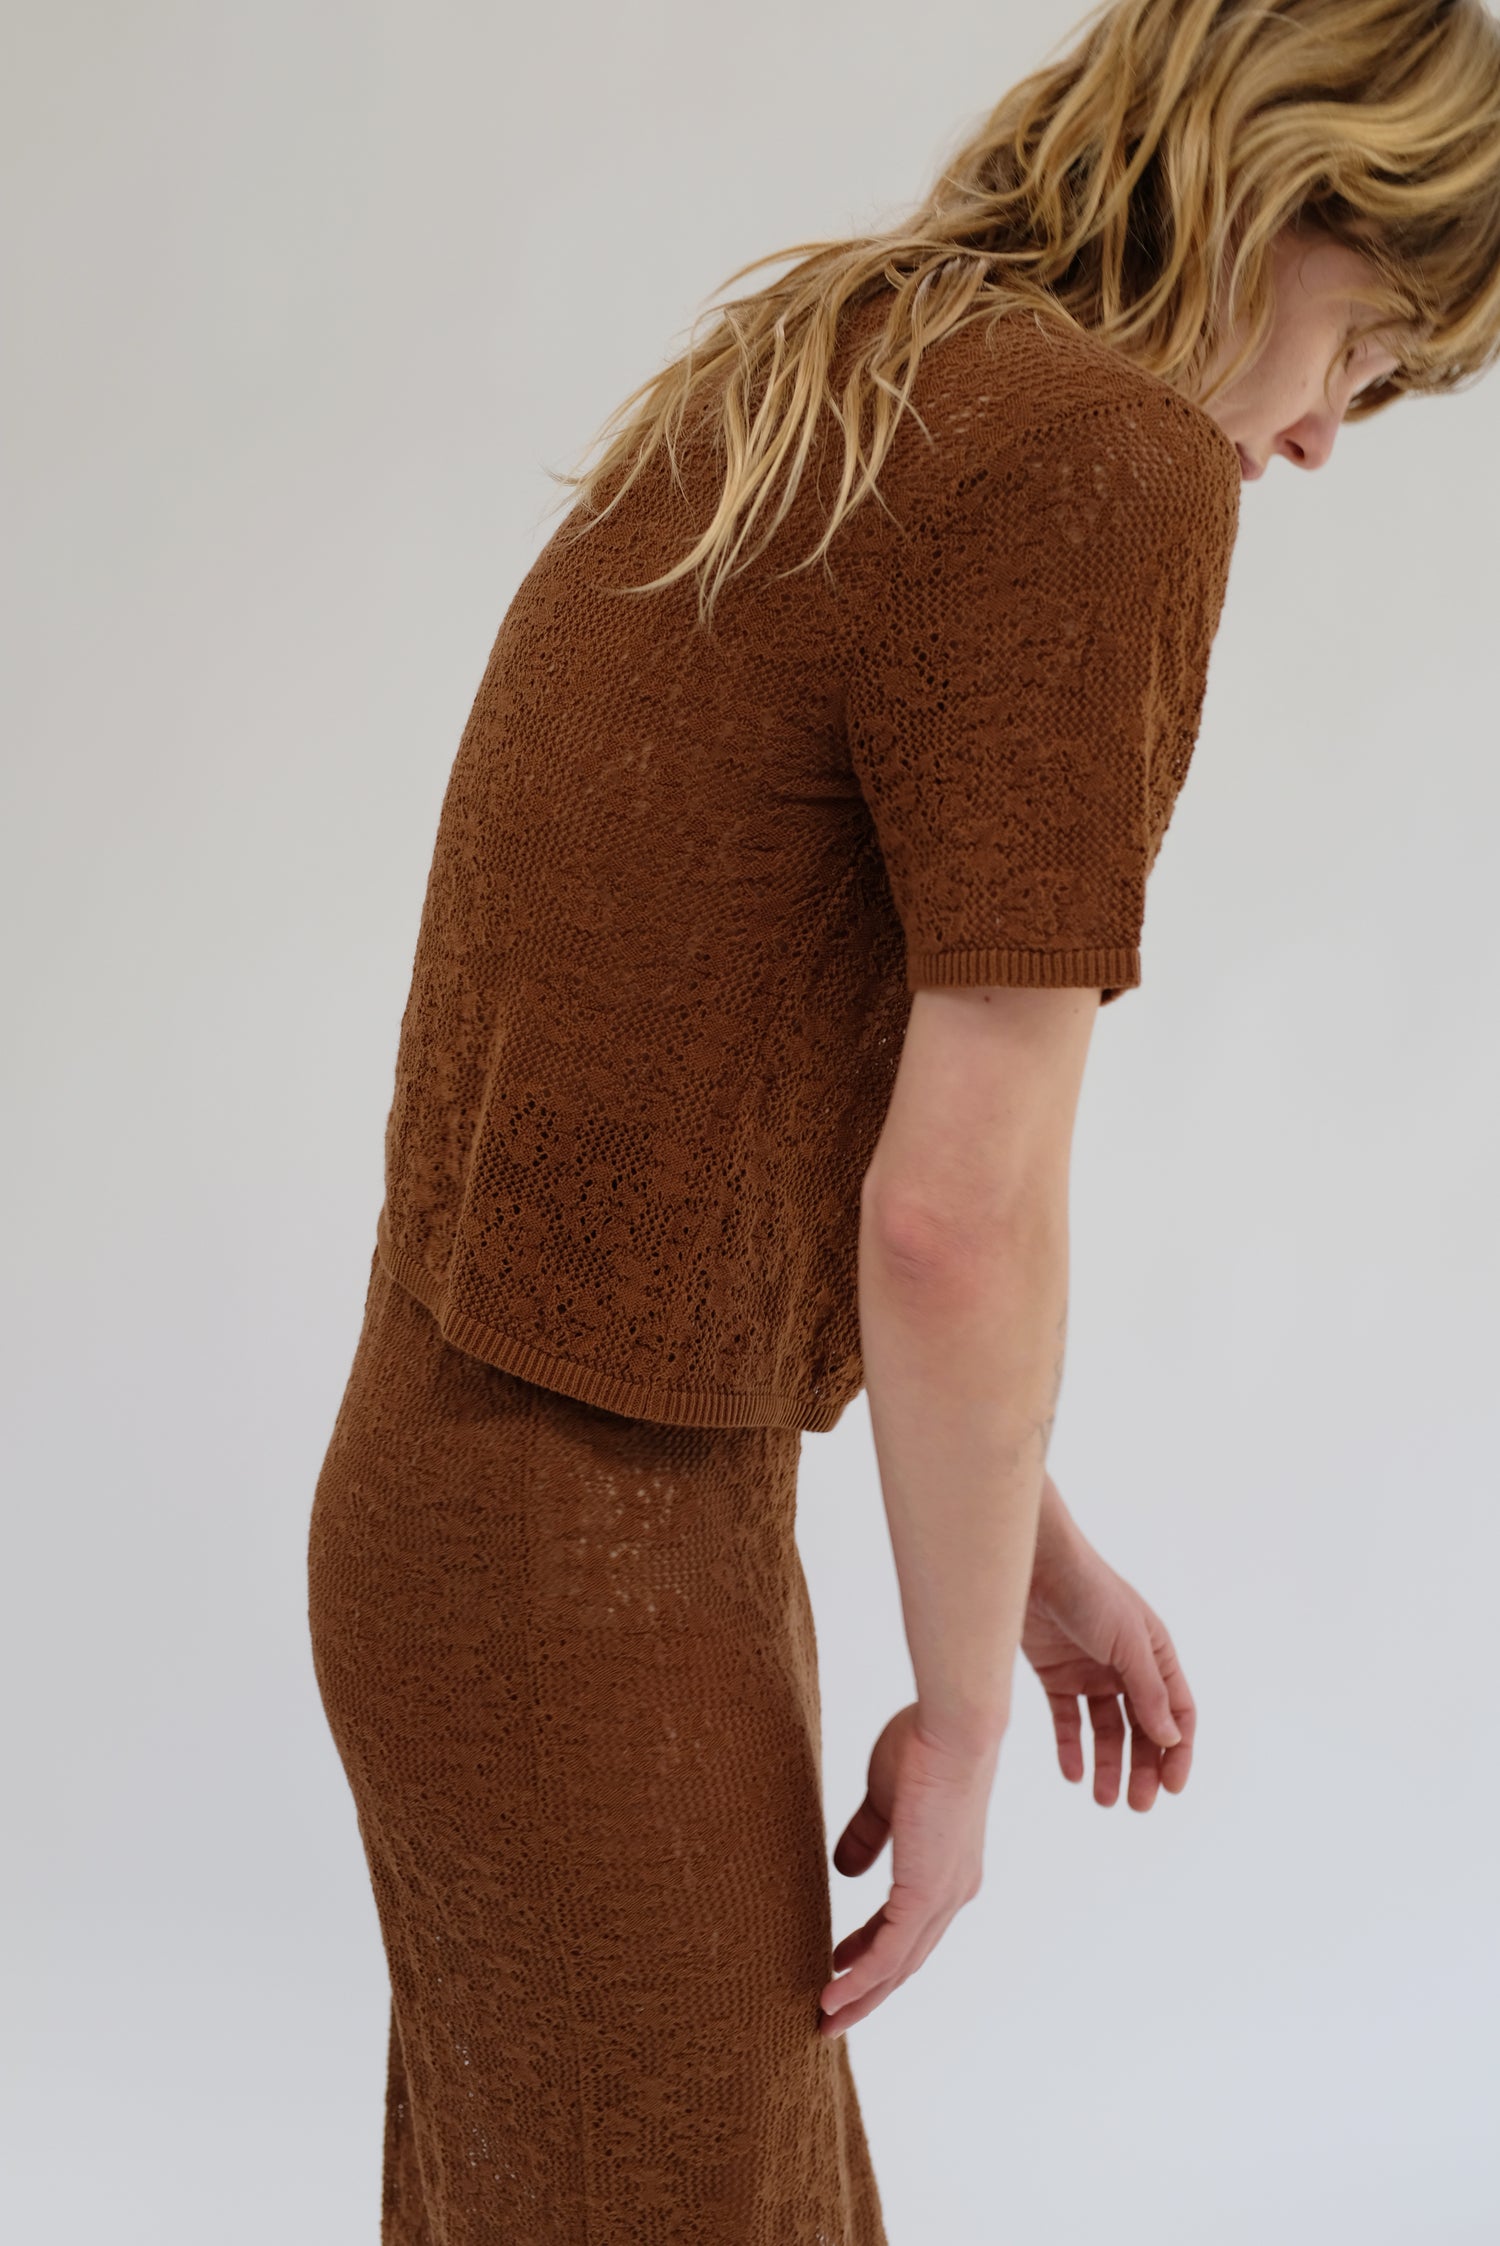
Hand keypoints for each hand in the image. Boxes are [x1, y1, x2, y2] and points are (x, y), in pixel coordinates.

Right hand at [818, 1702, 996, 2039]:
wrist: (955, 1728)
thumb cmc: (924, 1747)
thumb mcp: (887, 1799)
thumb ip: (869, 1836)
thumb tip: (845, 1870)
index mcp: (947, 1868)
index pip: (908, 1926)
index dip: (871, 1950)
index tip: (839, 1963)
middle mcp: (953, 1892)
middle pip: (905, 1959)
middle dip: (867, 1989)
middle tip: (830, 2011)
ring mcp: (942, 1897)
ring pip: (898, 1965)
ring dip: (861, 1996)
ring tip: (825, 2017)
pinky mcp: (926, 1894)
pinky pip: (890, 1952)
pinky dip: (862, 1978)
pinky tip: (833, 1992)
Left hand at [1022, 1474, 1195, 1810]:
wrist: (1031, 1561)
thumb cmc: (1087, 1590)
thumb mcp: (1127, 1642)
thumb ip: (1147, 1691)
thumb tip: (1170, 1738)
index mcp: (1155, 1654)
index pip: (1177, 1712)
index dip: (1178, 1751)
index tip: (1172, 1788)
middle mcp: (1126, 1666)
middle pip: (1142, 1728)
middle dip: (1143, 1767)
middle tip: (1136, 1806)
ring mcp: (1090, 1670)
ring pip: (1105, 1730)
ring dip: (1107, 1765)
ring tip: (1103, 1799)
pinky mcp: (1054, 1672)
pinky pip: (1068, 1719)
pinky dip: (1070, 1747)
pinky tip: (1071, 1773)